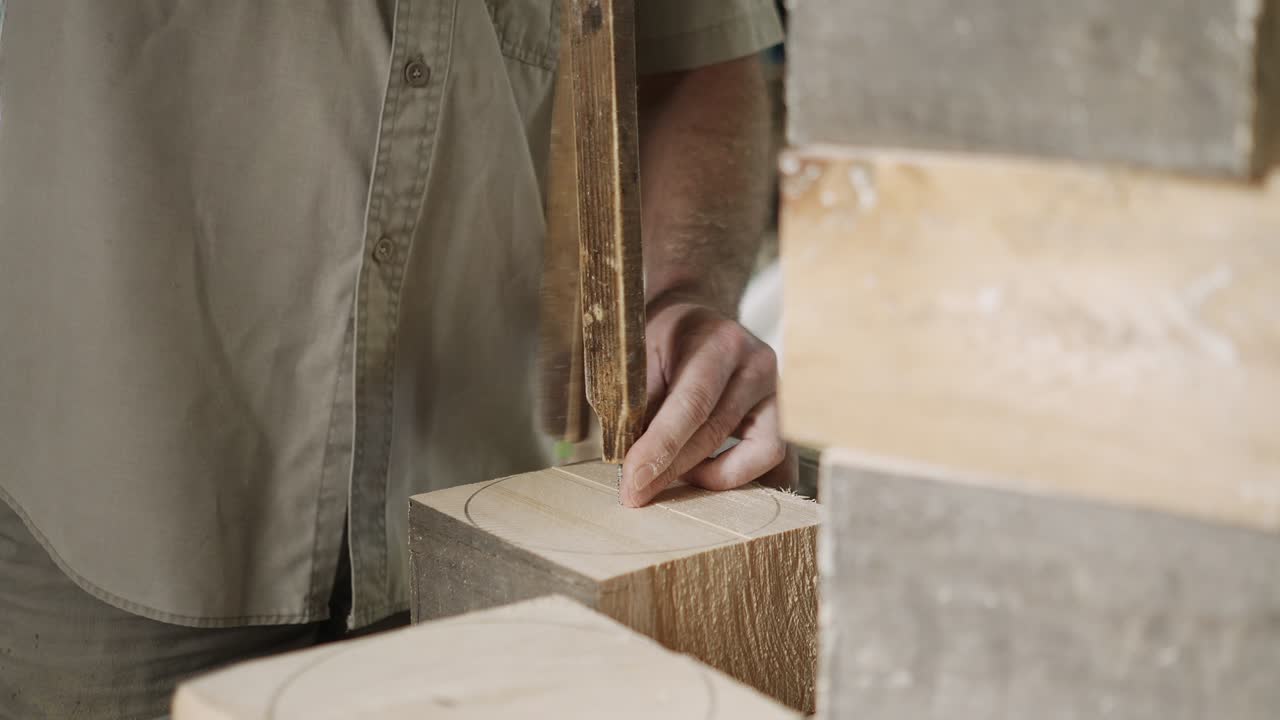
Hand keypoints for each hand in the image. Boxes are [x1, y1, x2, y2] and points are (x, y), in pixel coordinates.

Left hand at [620, 294, 795, 506]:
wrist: (695, 320)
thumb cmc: (662, 340)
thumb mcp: (640, 356)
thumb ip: (636, 404)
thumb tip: (632, 462)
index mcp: (719, 342)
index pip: (692, 404)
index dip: (661, 447)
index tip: (633, 481)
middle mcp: (758, 365)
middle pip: (718, 432)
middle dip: (673, 471)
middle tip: (636, 494)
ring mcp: (778, 392)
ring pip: (761, 453)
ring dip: (714, 476)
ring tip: (678, 472)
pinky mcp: (785, 418)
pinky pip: (780, 463)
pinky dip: (748, 479)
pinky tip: (711, 478)